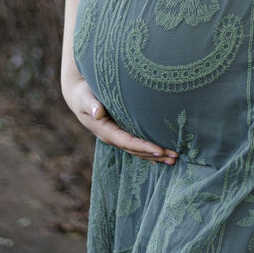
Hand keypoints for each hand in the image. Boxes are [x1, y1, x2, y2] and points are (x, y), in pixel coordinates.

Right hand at [63, 76, 177, 164]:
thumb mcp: (85, 97)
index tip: (160, 150)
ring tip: (173, 159)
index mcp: (105, 131)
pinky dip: (149, 151)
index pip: (128, 142)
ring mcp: (116, 136)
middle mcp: (112, 137)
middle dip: (155, 154)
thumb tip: (97, 113)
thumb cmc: (83, 93)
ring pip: (138, 150)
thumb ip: (91, 104)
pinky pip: (136, 145)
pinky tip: (161, 156)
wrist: (78, 95)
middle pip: (136, 150)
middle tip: (175, 156)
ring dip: (155, 156)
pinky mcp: (120, 132)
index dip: (144, 147)